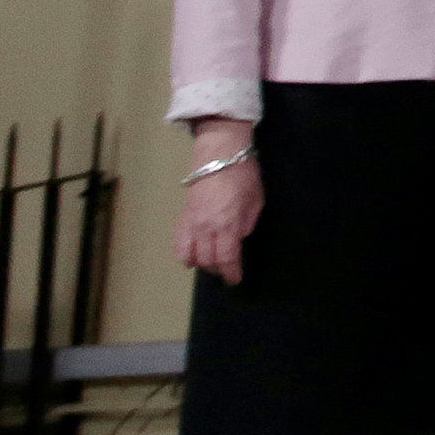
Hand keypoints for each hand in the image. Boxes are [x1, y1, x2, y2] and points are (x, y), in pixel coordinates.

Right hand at [173, 121, 260, 284]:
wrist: (219, 154)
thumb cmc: (244, 175)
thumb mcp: (255, 202)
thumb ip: (246, 224)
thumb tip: (238, 238)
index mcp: (227, 224)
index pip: (227, 258)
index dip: (231, 272)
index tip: (235, 280)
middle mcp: (206, 227)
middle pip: (207, 260)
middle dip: (218, 269)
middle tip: (227, 271)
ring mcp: (191, 223)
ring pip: (190, 255)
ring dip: (201, 264)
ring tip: (211, 264)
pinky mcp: (182, 216)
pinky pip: (178, 243)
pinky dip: (184, 254)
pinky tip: (192, 256)